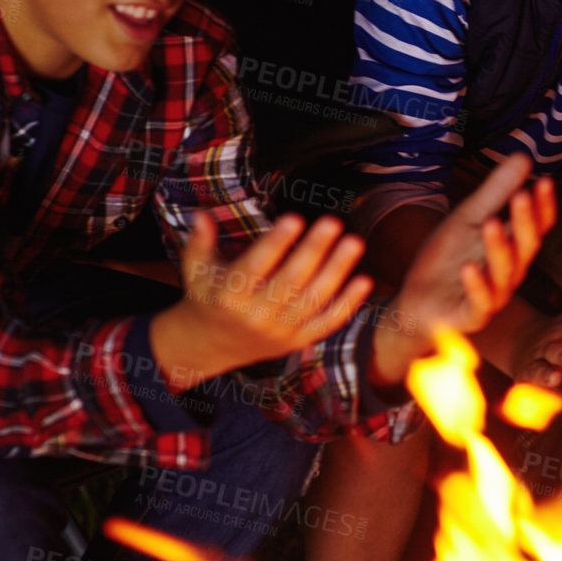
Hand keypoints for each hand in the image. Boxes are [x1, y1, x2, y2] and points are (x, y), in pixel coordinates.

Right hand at [160, 212, 374, 385]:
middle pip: (290, 281)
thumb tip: (202, 215)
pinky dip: (347, 304)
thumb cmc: (209, 296)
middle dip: (313, 251)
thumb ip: (200, 242)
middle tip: (333, 222)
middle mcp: (256, 316)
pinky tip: (365, 280)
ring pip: (313, 301)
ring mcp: (280, 331)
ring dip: (337, 272)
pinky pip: (327, 323)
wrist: (210, 345)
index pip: (254, 266)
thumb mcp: (196, 270)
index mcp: (229, 295)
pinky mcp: (298, 341)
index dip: (275, 243)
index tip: (294, 218)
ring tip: (354, 242)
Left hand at [371, 155, 556, 384]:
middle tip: (521, 196)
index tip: (545, 180)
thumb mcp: (467, 219)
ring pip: (504, 274)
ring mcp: (493, 296)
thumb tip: (525, 156)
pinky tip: (468, 267)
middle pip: (525, 247)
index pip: (537, 226)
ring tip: (490, 223)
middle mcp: (510, 273)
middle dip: (525, 222)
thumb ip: (495, 192)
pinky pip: (479, 303)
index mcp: (512, 248)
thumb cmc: (446, 260)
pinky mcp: (471, 316)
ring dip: (499, 249)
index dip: (543, 206)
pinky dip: (475, 285)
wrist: (415, 302)